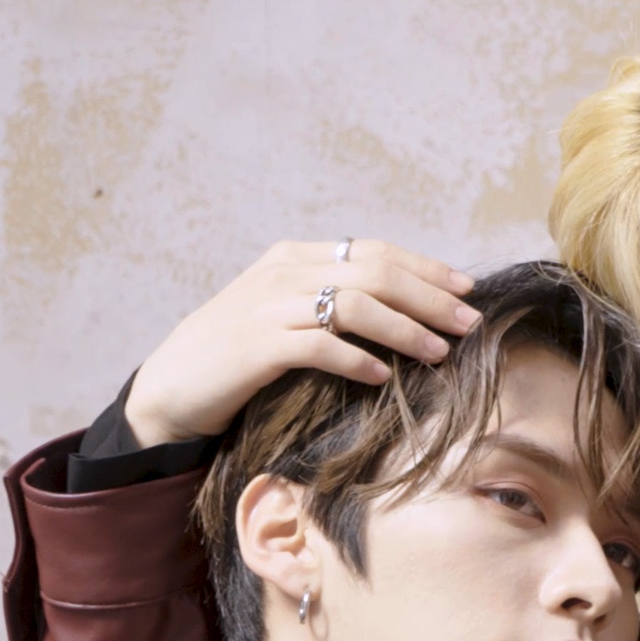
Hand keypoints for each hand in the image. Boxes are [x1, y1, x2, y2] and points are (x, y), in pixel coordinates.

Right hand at [123, 239, 479, 446]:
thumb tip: (403, 314)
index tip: (466, 289)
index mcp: (294, 258)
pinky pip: (319, 346)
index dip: (425, 268)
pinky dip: (357, 359)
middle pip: (375, 274)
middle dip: (430, 298)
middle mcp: (283, 274)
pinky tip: (382, 378)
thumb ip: (331, 304)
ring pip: (354, 305)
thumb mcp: (286, 317)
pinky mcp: (255, 346)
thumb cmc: (239, 358)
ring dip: (404, 330)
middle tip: (469, 324)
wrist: (170, 388)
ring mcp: (267, 307)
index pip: (374, 251)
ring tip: (438, 353)